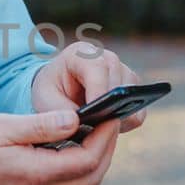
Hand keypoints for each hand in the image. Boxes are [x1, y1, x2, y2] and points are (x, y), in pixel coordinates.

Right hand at [0, 108, 124, 184]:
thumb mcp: (0, 127)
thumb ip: (40, 125)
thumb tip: (76, 119)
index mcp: (36, 173)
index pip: (88, 159)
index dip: (105, 136)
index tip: (110, 112)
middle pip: (92, 177)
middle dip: (106, 148)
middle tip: (108, 120)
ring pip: (79, 184)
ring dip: (92, 158)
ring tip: (91, 129)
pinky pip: (61, 183)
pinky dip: (74, 164)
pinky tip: (66, 143)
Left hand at [30, 41, 146, 135]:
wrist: (58, 89)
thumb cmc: (50, 91)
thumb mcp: (45, 100)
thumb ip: (60, 111)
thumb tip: (81, 124)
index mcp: (81, 54)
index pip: (97, 68)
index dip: (99, 92)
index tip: (96, 115)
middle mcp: (106, 58)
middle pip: (119, 84)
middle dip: (108, 110)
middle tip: (93, 129)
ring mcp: (123, 71)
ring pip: (132, 98)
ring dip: (117, 117)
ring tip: (97, 127)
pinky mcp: (132, 88)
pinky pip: (139, 111)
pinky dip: (125, 123)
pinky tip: (107, 126)